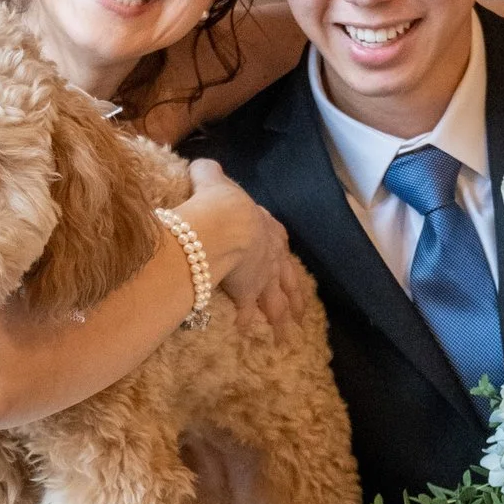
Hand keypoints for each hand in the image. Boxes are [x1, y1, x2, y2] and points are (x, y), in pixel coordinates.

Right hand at [183, 160, 299, 329]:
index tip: (286, 267)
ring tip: (285, 336)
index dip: (282, 256)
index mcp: (268, 228)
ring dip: (280, 319)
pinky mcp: (248, 295)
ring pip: (277, 302)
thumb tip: (203, 167)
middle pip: (288, 280)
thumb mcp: (215, 180)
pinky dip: (246, 324)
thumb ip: (210, 174)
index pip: (279, 243)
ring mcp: (263, 278)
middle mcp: (272, 256)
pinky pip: (248, 314)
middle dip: (294, 297)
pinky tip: (245, 334)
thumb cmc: (222, 202)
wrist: (225, 224)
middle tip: (300, 313)